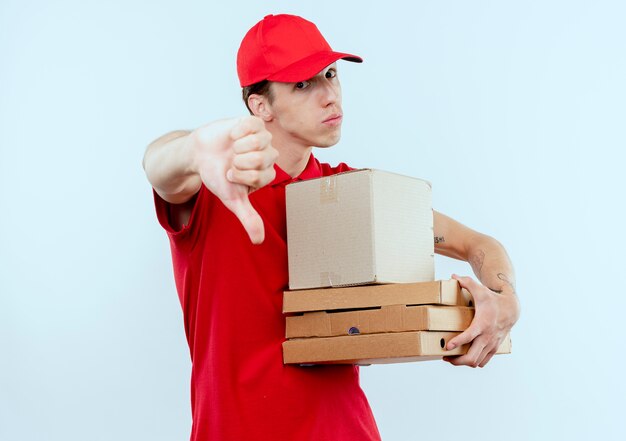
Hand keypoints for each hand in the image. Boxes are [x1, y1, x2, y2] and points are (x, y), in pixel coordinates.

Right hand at [190, 116, 277, 243]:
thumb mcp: (232, 200)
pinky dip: (237, 132)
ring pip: (258, 141)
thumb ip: (248, 218)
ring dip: (238, 146)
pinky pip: (252, 125)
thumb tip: (258, 241)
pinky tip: (232, 136)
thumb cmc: (217, 176)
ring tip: (232, 148)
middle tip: (231, 161)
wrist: (199, 154)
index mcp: (267, 175)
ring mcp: (262, 139)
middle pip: (261, 158)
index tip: (231, 175)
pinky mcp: (253, 123)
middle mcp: (268, 157)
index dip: (241, 175)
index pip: (261, 176)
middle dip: (239, 162)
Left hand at [443, 274, 519, 367]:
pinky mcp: (494, 348)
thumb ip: (466, 282)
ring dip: (463, 362)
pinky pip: (483, 361)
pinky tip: (464, 357)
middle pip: (472, 357)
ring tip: (452, 358)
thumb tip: (453, 276)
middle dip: (457, 360)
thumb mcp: (480, 289)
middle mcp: (487, 336)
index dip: (457, 343)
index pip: (469, 336)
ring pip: (476, 362)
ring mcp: (491, 344)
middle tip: (445, 357)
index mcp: (482, 323)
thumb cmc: (493, 299)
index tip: (446, 347)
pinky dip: (473, 362)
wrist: (512, 308)